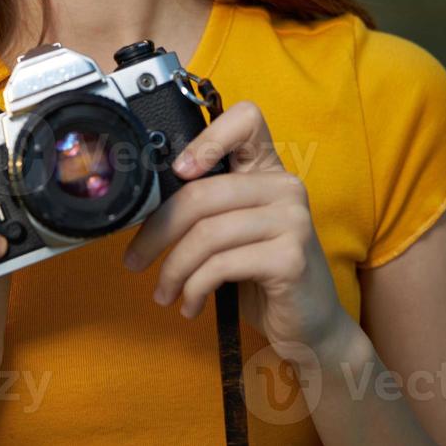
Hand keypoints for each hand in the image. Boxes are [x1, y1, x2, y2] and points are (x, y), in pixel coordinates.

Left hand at [121, 100, 352, 369]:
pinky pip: (221, 265)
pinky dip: (195, 288)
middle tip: (134, 259)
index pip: (246, 119)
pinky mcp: (290, 258)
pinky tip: (190, 304)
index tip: (178, 171)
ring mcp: (292, 220)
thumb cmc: (262, 275)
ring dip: (173, 269)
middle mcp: (286, 187)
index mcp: (269, 171)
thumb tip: (144, 204)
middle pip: (201, 192)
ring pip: (206, 233)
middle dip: (157, 230)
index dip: (207, 137)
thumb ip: (208, 208)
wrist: (311, 325)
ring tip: (164, 292)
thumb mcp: (234, 232)